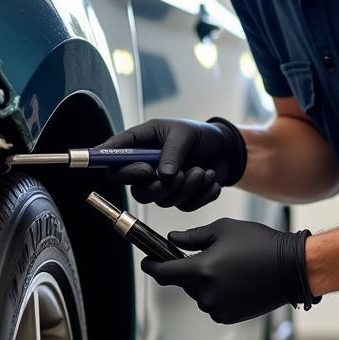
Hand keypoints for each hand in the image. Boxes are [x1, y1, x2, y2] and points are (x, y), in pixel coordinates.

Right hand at [99, 117, 245, 210]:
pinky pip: (184, 206)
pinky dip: (201, 193)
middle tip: (178, 174)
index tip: (145, 170)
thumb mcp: (183, 133)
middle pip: (137, 192)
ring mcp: (162, 186)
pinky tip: (209, 177)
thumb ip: (171, 151)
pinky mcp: (180, 198)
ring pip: (162, 201)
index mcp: (139, 146)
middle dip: (158, 187)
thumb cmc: (198, 134)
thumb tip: (163, 176)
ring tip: (202, 171)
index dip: (122, 171)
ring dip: (186, 188)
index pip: (114, 162)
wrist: (224, 148)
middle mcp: (145, 169)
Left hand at [141, 218, 319, 323]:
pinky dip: (217, 294)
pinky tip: (236, 282)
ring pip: (198, 294)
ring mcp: (218, 308)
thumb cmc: (259, 244)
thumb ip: (192, 237)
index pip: (163, 273)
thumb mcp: (223, 230)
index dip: (151, 266)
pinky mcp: (229, 317)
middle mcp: (206, 293)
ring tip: (230, 268)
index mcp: (201, 270)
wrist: (293, 268)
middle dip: (189, 270)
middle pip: (182, 283)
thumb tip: (171, 239)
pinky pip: (213, 305)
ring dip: (204, 282)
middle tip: (210, 256)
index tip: (147, 261)